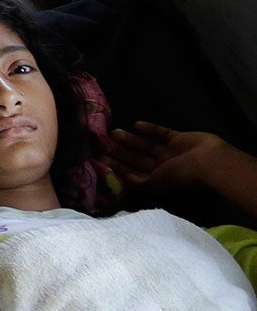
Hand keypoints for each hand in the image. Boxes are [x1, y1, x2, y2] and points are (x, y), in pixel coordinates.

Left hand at [108, 121, 230, 195]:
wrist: (209, 162)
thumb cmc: (180, 176)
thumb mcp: (155, 185)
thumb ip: (139, 184)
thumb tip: (125, 181)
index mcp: (159, 182)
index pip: (134, 174)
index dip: (119, 168)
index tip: (101, 159)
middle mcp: (164, 168)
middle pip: (138, 159)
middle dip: (122, 153)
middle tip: (103, 143)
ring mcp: (172, 153)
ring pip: (146, 146)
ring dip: (131, 140)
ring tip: (113, 132)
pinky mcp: (179, 139)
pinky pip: (161, 133)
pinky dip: (149, 129)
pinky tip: (136, 124)